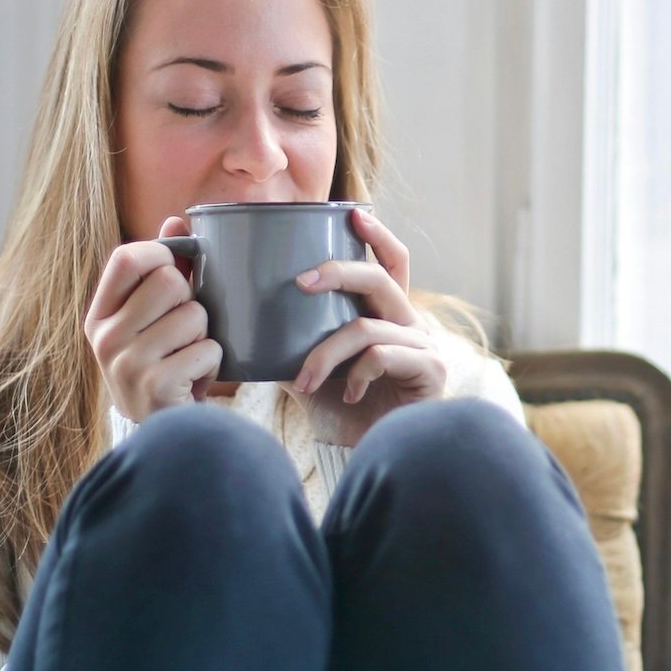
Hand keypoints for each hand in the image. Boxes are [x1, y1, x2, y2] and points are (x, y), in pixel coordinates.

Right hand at [83, 215, 220, 421]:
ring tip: (189, 356)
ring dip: (206, 335)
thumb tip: (176, 220)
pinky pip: (208, 349)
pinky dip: (213, 363)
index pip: (127, 258)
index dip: (161, 254)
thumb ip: (161, 270)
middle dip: (192, 302)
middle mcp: (105, 338)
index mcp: (99, 316)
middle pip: (169, 281)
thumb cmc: (161, 365)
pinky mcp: (156, 386)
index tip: (176, 270)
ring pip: (195, 315)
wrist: (162, 433)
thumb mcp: (150, 320)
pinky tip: (195, 379)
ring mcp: (127, 364)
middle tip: (185, 329)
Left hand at [283, 208, 445, 445]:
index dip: (377, 236)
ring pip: (366, 327)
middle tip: (299, 282)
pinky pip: (381, 355)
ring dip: (325, 353)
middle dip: (337, 272)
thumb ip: (289, 342)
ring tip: (303, 380)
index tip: (352, 213)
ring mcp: (424, 347)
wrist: (368, 458)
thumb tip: (240, 321)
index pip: (392, 264)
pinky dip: (355, 373)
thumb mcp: (309, 370)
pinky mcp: (430, 372)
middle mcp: (411, 325)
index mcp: (388, 316)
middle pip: (379, 279)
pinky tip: (348, 394)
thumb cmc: (343, 413)